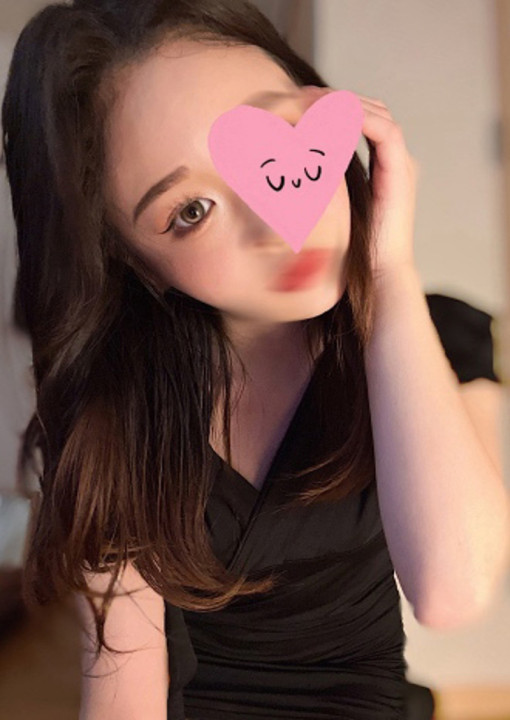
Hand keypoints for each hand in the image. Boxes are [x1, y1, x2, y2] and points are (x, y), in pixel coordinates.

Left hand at [310, 87, 418, 281]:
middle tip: (303, 95)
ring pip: (377, 113)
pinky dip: (358, 119)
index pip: (361, 119)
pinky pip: (384, 131)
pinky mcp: (401, 170)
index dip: (332, 107)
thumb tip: (288, 178)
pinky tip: (331, 119)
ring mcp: (401, 163)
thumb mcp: (331, 207)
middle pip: (370, 109)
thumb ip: (321, 187)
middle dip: (336, 98)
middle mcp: (394, 159)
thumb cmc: (354, 249)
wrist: (379, 271)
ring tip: (313, 102)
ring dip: (344, 104)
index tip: (301, 104)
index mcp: (382, 165)